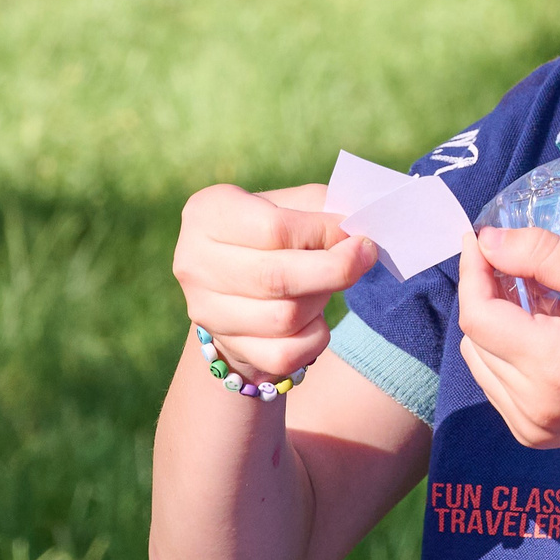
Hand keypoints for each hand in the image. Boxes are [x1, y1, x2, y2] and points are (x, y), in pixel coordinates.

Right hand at [171, 182, 378, 383]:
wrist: (239, 278)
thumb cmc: (275, 231)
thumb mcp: (291, 204)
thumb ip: (323, 209)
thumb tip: (358, 230)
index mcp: (208, 212)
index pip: (274, 229)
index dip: (325, 233)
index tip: (356, 235)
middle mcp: (194, 261)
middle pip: (276, 278)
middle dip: (335, 269)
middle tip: (365, 256)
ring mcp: (205, 309)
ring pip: (284, 318)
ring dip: (321, 301)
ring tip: (326, 285)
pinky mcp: (226, 346)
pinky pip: (284, 355)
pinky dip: (314, 339)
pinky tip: (315, 318)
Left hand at [456, 227, 559, 450]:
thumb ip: (539, 253)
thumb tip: (486, 239)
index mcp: (554, 364)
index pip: (479, 315)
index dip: (473, 271)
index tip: (480, 237)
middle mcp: (535, 404)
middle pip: (475, 338)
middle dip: (485, 294)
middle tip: (516, 263)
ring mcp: (533, 427)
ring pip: (480, 361)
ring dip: (495, 325)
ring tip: (536, 300)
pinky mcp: (536, 435)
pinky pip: (497, 384)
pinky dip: (507, 353)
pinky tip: (542, 333)